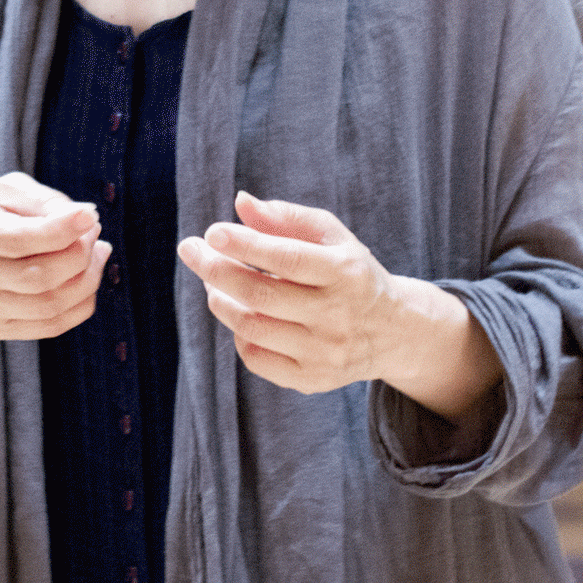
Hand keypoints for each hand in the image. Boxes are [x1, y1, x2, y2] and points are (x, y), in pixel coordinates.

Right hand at [0, 172, 107, 341]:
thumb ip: (39, 199)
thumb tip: (84, 215)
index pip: (16, 240)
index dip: (59, 230)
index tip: (88, 216)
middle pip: (38, 277)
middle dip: (80, 254)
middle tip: (92, 232)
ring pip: (50, 306)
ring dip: (87, 279)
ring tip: (98, 252)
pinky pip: (51, 326)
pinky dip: (80, 304)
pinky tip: (87, 279)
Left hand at [176, 190, 502, 420]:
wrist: (393, 333)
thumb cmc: (350, 273)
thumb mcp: (331, 237)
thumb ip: (286, 217)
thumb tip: (241, 202)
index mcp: (346, 273)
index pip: (288, 258)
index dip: (245, 244)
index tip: (212, 232)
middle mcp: (337, 316)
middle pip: (261, 296)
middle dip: (216, 270)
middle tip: (189, 249)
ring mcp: (325, 353)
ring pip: (252, 328)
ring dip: (220, 300)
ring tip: (211, 282)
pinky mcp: (312, 380)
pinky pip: (256, 358)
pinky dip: (238, 333)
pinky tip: (240, 314)